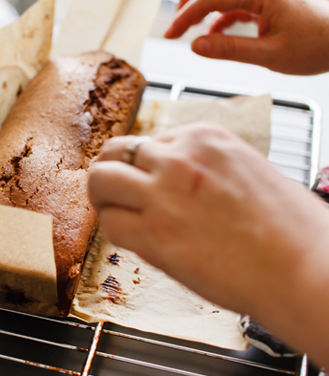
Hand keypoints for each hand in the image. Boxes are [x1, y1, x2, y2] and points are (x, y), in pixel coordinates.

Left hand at [89, 123, 328, 364]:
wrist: (307, 269)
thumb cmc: (291, 229)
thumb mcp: (247, 170)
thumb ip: (204, 167)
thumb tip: (172, 179)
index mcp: (205, 137)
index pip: (150, 141)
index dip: (143, 165)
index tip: (147, 182)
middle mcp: (179, 157)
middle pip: (115, 150)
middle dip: (110, 170)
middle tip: (113, 190)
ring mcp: (163, 194)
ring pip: (101, 180)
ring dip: (102, 197)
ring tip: (112, 211)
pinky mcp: (153, 234)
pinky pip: (110, 224)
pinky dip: (114, 231)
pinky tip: (132, 240)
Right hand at [165, 0, 328, 74]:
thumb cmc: (317, 45)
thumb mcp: (270, 55)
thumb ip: (230, 49)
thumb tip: (196, 46)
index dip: (185, 16)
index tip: (169, 35)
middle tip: (178, 23)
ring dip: (204, 2)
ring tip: (192, 27)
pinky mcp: (268, 1)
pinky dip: (220, 14)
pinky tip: (215, 33)